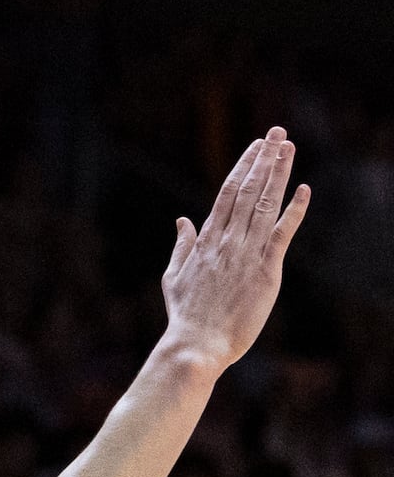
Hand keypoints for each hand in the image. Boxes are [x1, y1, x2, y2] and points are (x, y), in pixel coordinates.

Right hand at [162, 127, 309, 370]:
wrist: (196, 344)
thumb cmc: (185, 316)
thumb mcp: (173, 277)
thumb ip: (181, 245)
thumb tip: (182, 220)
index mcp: (207, 240)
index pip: (228, 192)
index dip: (244, 166)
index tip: (256, 146)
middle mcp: (227, 240)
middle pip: (249, 190)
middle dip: (264, 158)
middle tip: (277, 133)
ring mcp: (246, 253)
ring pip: (265, 204)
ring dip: (278, 173)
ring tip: (288, 148)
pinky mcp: (265, 270)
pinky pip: (282, 234)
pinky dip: (294, 210)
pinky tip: (303, 189)